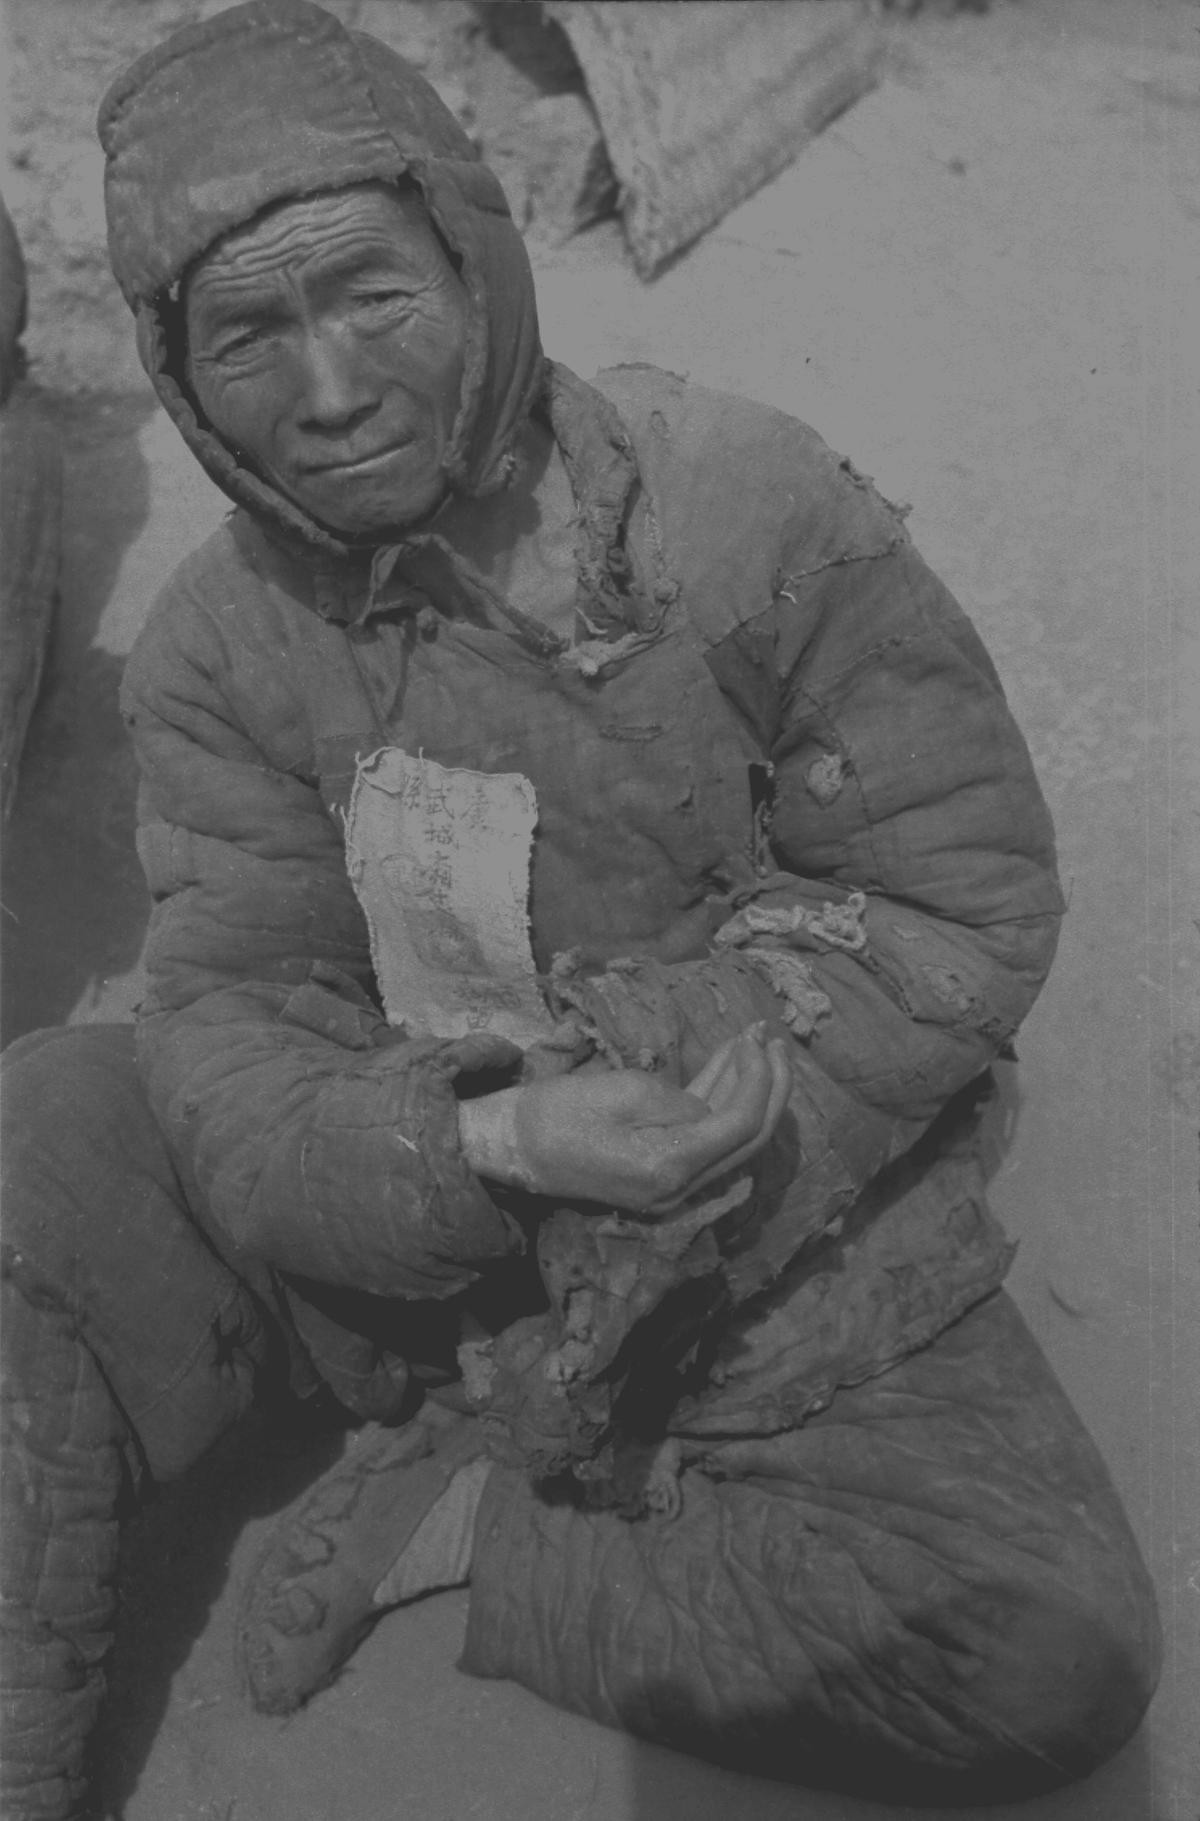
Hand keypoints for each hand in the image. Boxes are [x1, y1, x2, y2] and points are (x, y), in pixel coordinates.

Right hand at [457, 1024, 789, 1214]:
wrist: (513, 1148)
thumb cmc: (559, 1114)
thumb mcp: (622, 1092)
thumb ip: (678, 1100)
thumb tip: (709, 1104)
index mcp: (670, 1167)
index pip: (739, 1125)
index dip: (758, 1079)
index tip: (756, 1037)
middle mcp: (680, 1186)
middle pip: (747, 1138)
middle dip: (769, 1086)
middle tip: (774, 1040)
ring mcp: (672, 1184)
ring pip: (729, 1137)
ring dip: (748, 1088)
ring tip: (759, 1041)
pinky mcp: (660, 1170)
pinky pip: (702, 1136)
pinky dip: (718, 1099)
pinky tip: (730, 1060)